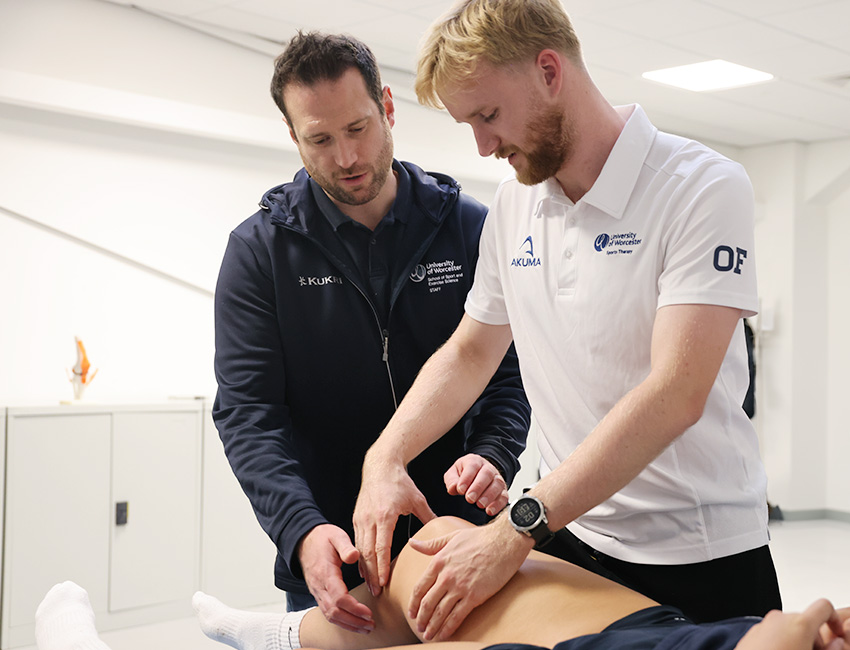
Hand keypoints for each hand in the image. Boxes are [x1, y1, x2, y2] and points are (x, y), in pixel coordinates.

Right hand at [297, 524, 373, 633]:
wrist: (304, 540)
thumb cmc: (323, 538)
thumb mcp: (335, 535)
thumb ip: (345, 546)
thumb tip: (355, 556)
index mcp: (325, 573)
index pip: (338, 598)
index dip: (354, 608)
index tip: (368, 612)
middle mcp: (319, 586)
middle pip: (334, 612)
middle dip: (353, 621)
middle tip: (371, 625)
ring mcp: (317, 592)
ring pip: (330, 616)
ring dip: (348, 624)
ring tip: (366, 628)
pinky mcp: (318, 594)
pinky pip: (328, 613)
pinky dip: (341, 621)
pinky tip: (353, 623)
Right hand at [354, 451, 435, 597]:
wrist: (380, 466)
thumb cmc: (400, 482)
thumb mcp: (417, 499)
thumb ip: (428, 517)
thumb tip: (442, 532)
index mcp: (385, 515)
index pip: (381, 547)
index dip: (382, 567)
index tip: (384, 583)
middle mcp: (370, 519)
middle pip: (368, 553)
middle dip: (372, 574)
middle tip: (377, 592)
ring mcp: (361, 519)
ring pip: (360, 549)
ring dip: (365, 569)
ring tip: (372, 585)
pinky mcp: (356, 518)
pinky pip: (357, 542)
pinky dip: (360, 557)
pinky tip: (365, 568)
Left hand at [407, 516, 532, 640]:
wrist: (504, 542)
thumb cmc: (480, 538)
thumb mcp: (451, 537)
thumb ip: (431, 544)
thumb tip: (412, 543)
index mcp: (439, 562)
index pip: (420, 587)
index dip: (413, 603)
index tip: (411, 612)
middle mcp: (446, 576)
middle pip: (427, 603)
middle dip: (421, 618)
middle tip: (419, 627)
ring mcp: (460, 587)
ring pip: (440, 612)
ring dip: (432, 626)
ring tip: (428, 635)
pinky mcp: (474, 596)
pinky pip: (457, 616)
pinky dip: (448, 628)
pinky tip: (444, 635)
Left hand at [444, 454, 507, 515]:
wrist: (477, 475)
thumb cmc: (464, 474)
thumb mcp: (454, 473)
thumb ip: (452, 480)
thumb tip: (454, 488)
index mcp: (475, 461)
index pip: (472, 466)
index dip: (467, 478)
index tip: (460, 490)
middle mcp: (488, 468)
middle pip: (487, 474)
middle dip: (478, 487)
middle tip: (469, 499)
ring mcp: (497, 479)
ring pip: (497, 484)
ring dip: (489, 496)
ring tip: (480, 505)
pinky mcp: (503, 491)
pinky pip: (504, 497)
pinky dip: (498, 504)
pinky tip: (490, 510)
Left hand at [736, 599, 849, 649]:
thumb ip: (830, 649)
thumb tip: (836, 644)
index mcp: (799, 624)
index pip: (824, 607)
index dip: (834, 620)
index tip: (836, 633)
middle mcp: (780, 619)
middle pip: (806, 621)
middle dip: (814, 639)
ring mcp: (764, 625)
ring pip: (789, 628)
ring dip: (797, 641)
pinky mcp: (753, 633)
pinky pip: (773, 633)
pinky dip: (781, 643)